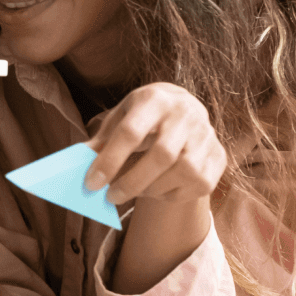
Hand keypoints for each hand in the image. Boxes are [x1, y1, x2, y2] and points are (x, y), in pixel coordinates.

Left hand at [84, 83, 226, 206]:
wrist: (184, 109)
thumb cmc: (144, 115)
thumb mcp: (121, 117)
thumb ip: (101, 140)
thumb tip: (76, 167)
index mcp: (156, 98)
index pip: (131, 132)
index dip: (109, 160)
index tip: (90, 184)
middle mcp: (187, 114)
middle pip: (161, 155)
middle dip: (131, 182)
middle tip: (109, 197)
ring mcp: (207, 136)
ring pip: (181, 173)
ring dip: (150, 189)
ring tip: (131, 190)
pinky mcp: (218, 159)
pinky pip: (194, 186)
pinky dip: (170, 193)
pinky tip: (156, 188)